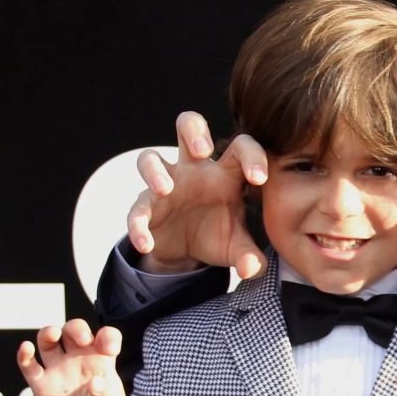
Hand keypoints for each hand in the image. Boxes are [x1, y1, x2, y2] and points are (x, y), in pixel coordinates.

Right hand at [16, 319, 127, 395]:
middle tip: (82, 340)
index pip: (105, 337)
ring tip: (53, 334)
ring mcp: (58, 368)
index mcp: (101, 360)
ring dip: (49, 332)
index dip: (108, 336)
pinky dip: (24, 355)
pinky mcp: (41, 383)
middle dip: (76, 329)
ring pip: (49, 340)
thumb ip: (110, 395)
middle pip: (73, 330)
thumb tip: (96, 383)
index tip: (109, 348)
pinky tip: (26, 348)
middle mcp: (78, 358)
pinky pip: (29, 365)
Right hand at [127, 111, 268, 278]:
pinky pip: (136, 209)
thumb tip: (252, 269)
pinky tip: (146, 243)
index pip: (240, 147)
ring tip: (165, 189)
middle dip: (194, 131)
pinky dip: (138, 225)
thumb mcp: (236, 247)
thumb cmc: (216, 234)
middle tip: (203, 150)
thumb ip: (249, 256)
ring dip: (155, 171)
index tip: (259, 179)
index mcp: (225, 172)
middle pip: (188, 126)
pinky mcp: (145, 207)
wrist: (185, 253)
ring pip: (150, 158)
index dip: (251, 155)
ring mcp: (166, 184)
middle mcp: (194, 170)